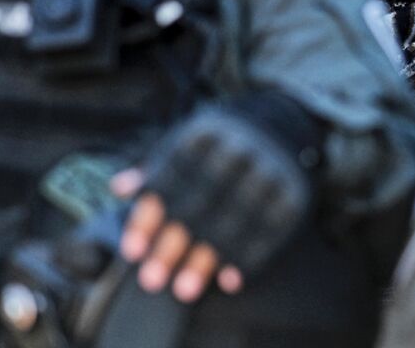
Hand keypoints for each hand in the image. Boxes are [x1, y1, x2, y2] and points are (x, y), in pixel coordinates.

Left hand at [113, 108, 312, 303]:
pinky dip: (248, 259)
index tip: (131, 251)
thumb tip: (120, 188)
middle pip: (199, 205)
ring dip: (206, 260)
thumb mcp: (188, 141)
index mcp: (206, 135)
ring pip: (233, 224)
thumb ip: (156, 167)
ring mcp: (270, 173)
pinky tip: (229, 279)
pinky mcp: (293, 194)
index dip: (148, 218)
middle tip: (151, 280)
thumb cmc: (224, 140)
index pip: (168, 180)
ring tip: (184, 290)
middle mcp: (239, 151)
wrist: (286, 123)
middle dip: (172, 246)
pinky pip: (269, 233)